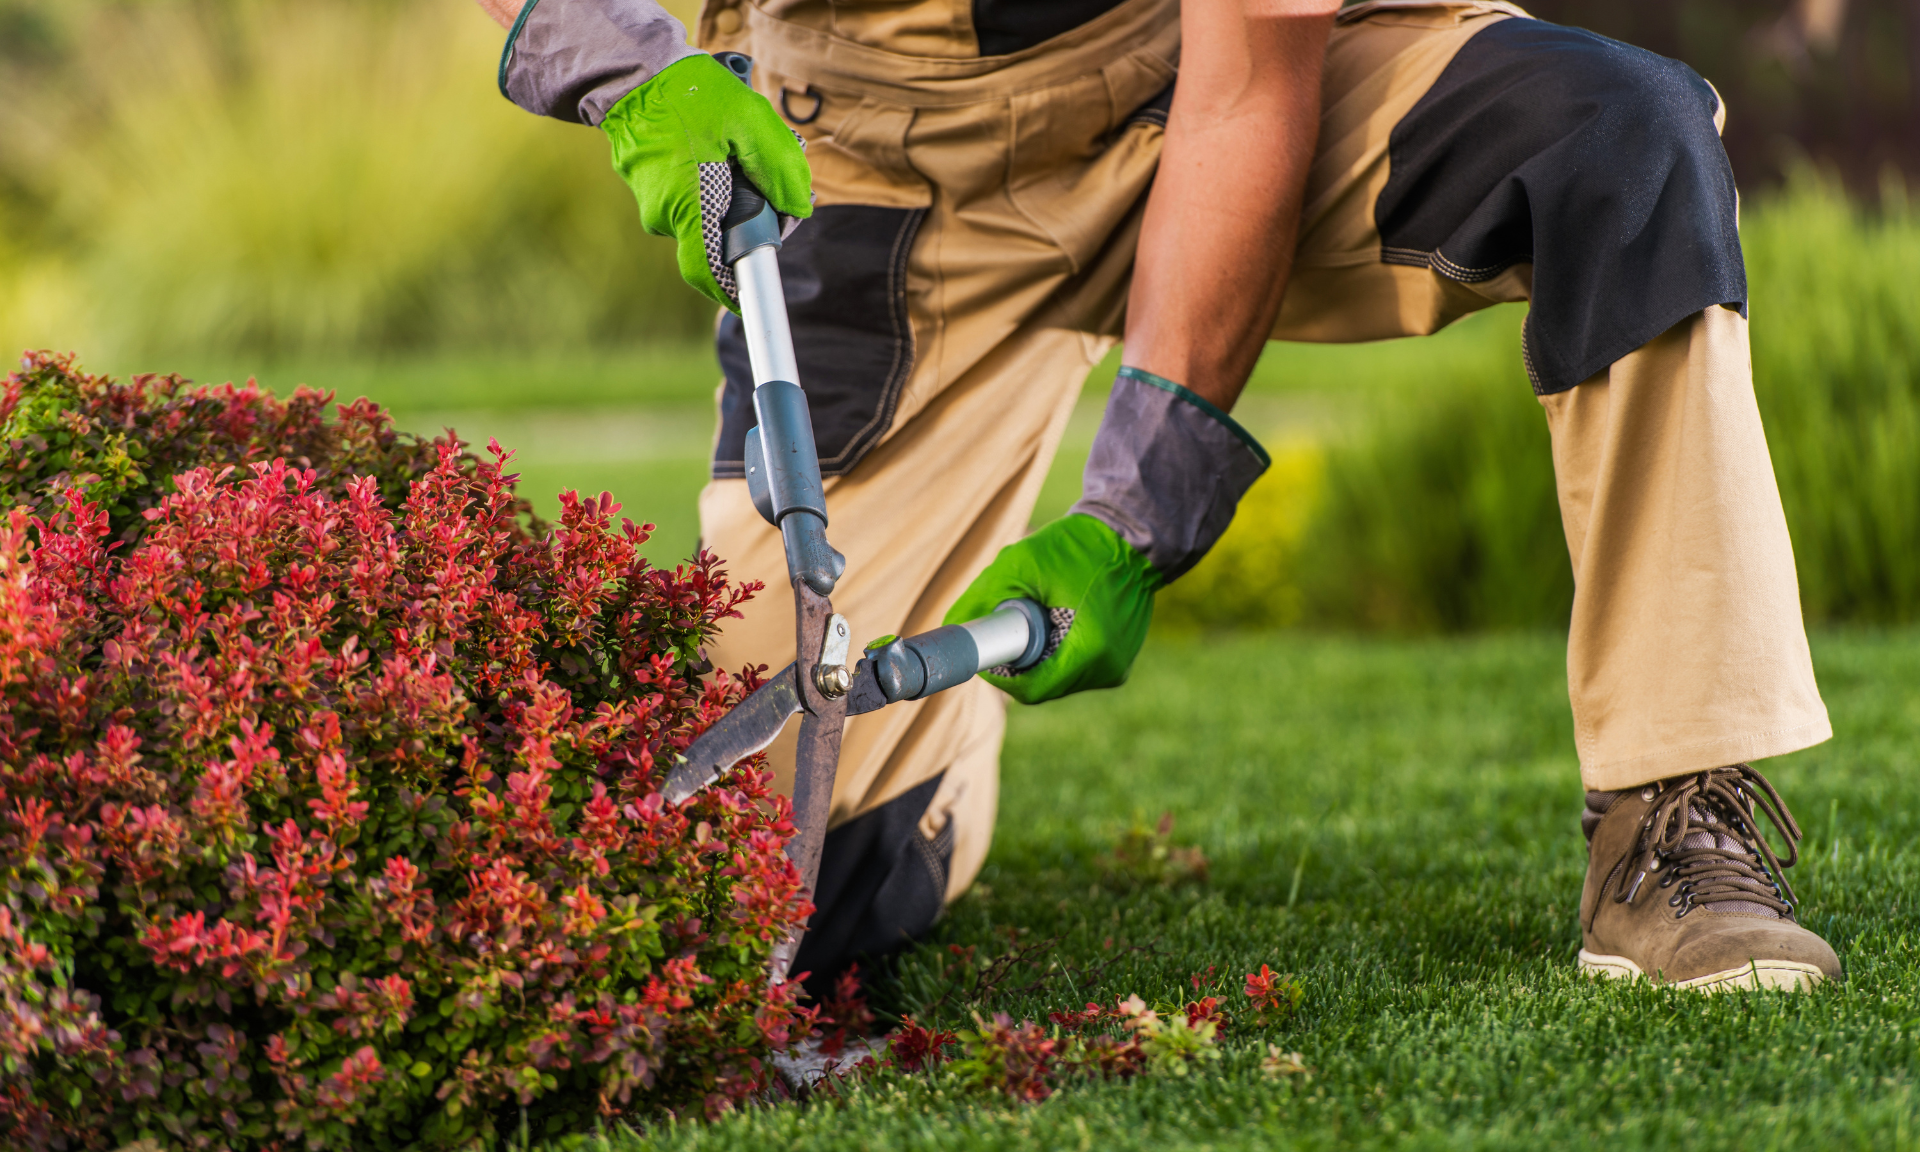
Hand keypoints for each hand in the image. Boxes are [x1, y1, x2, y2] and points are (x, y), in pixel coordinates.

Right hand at [601, 53, 812, 308]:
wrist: (634, 72)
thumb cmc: (690, 93)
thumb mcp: (750, 120)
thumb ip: (781, 168)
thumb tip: (798, 208)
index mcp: (688, 205)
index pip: (708, 272)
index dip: (732, 293)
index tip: (752, 300)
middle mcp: (664, 214)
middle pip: (716, 241)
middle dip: (748, 222)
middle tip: (767, 186)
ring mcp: (652, 202)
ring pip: (704, 215)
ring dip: (729, 196)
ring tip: (739, 152)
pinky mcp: (649, 187)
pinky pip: (687, 197)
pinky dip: (709, 183)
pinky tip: (717, 148)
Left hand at [944, 515, 1161, 704]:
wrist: (1133, 536)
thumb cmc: (1080, 546)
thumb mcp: (1021, 563)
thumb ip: (981, 596)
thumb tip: (950, 628)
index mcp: (1090, 652)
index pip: (1029, 689)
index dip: (999, 674)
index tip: (987, 649)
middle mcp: (1108, 669)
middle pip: (1043, 686)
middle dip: (1017, 663)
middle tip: (1007, 627)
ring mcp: (1117, 668)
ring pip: (1058, 679)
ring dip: (1038, 657)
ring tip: (1040, 615)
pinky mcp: (1120, 660)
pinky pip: (1076, 668)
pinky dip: (1059, 651)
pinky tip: (1059, 619)